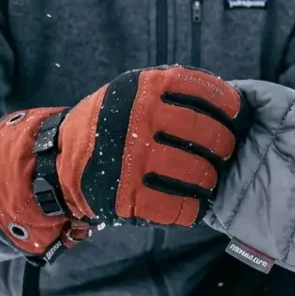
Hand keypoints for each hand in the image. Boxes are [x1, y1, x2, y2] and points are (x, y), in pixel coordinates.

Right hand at [0, 65, 249, 255]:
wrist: (57, 163)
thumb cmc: (110, 125)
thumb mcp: (132, 93)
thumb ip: (171, 93)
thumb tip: (229, 104)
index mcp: (144, 88)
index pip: (203, 91)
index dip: (228, 106)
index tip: (237, 118)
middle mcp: (138, 119)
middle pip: (207, 134)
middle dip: (225, 146)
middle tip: (225, 154)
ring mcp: (132, 159)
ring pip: (196, 172)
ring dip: (209, 180)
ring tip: (208, 181)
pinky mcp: (126, 196)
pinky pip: (177, 206)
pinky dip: (191, 207)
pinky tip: (193, 204)